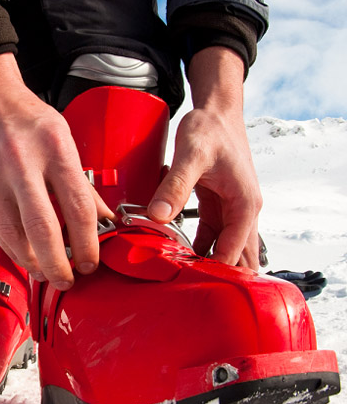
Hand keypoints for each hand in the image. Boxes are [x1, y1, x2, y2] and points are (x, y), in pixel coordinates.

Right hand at [0, 54, 111, 289]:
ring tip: (43, 272)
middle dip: (57, 262)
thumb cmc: (23, 114)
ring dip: (30, 260)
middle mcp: (20, 160)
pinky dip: (8, 244)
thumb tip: (101, 218)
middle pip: (42, 226)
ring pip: (11, 231)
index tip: (90, 261)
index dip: (87, 242)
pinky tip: (20, 254)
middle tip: (66, 280)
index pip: (77, 206)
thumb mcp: (61, 136)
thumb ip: (78, 180)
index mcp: (52, 146)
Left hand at [147, 47, 261, 267]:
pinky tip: (178, 258)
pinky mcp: (217, 206)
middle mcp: (243, 211)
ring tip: (179, 281)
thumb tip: (158, 216)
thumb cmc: (210, 130)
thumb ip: (175, 186)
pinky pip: (211, 235)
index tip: (189, 285)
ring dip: (206, 263)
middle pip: (237, 256)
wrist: (216, 111)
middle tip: (186, 291)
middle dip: (217, 275)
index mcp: (245, 205)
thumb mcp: (191, 157)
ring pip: (224, 248)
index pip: (234, 251)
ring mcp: (231, 210)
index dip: (213, 270)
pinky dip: (198, 247)